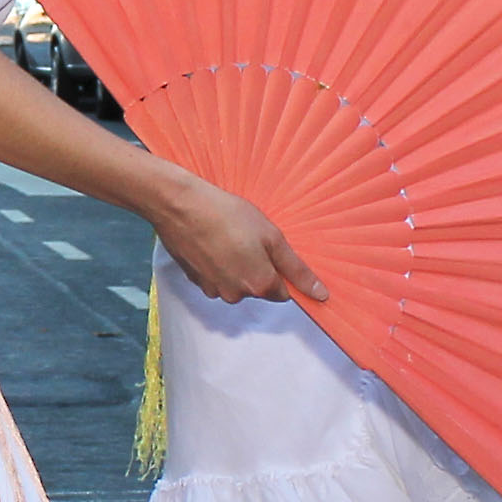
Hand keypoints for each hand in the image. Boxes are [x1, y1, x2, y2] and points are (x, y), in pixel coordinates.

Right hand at [147, 170, 321, 306]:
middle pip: (258, 288)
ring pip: (236, 283)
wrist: (180, 206)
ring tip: (228, 237)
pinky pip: (217, 278)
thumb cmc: (227, 215)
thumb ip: (296, 269)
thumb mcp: (271, 236)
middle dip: (258, 267)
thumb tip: (321, 295)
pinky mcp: (196, 281)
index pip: (283, 292)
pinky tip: (212, 242)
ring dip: (237, 265)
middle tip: (248, 237)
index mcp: (259, 284)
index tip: (271, 249)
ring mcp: (213, 290)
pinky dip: (218, 264)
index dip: (281, 271)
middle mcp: (236, 295)